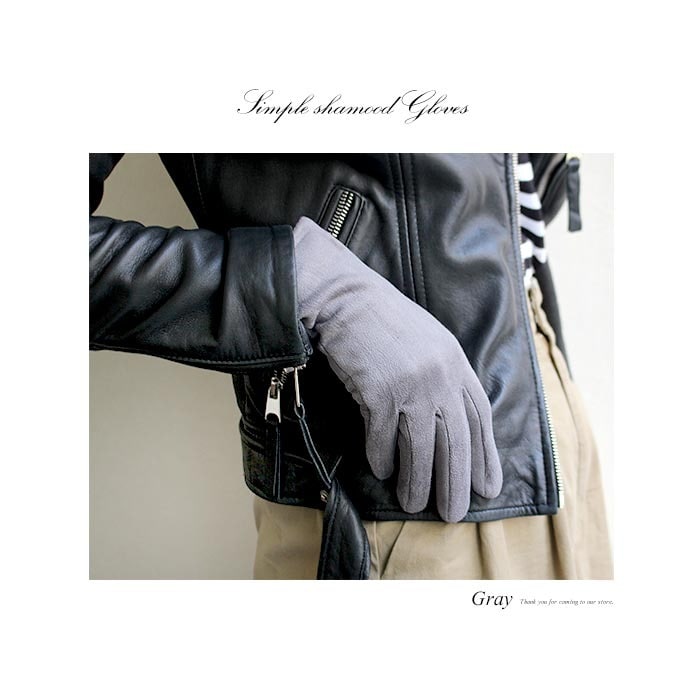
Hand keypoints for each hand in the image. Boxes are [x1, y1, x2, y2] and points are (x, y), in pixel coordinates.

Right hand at [293, 217, 501, 521]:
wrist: (345, 297)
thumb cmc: (382, 321)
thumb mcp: (427, 342)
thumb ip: (442, 375)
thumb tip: (445, 421)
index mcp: (456, 362)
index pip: (479, 417)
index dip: (485, 455)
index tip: (488, 486)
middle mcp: (441, 375)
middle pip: (456, 440)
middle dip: (456, 482)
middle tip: (453, 514)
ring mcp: (412, 383)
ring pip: (421, 446)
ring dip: (418, 480)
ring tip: (413, 505)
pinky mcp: (380, 390)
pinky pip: (383, 436)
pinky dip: (381, 457)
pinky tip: (380, 471)